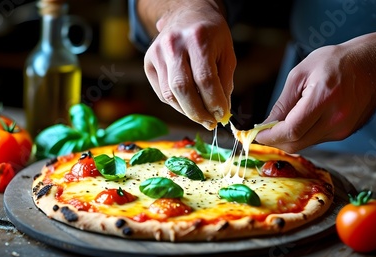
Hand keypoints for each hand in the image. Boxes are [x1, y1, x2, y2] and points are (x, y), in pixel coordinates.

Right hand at [143, 1, 235, 129]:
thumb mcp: (226, 53)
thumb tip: (221, 112)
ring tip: (202, 117)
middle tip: (210, 123)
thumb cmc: (212, 35)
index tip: (222, 115)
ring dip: (187, 112)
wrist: (187, 14)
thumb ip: (224, 82)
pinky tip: (189, 106)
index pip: (205, 79)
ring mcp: (157, 53)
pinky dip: (177, 104)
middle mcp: (173, 44)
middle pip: (182, 88)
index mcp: (197, 38)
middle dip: (198, 112)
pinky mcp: (148, 62)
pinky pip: (162, 93)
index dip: (214, 101)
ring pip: (169, 94)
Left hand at [255, 44, 375, 152]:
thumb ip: (283, 103)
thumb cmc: (336, 62)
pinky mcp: (345, 133)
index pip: (291, 130)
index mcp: (323, 98)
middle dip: (276, 140)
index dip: (270, 136)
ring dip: (290, 137)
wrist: (374, 66)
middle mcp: (336, 118)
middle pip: (297, 143)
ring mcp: (342, 129)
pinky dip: (304, 134)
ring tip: (284, 120)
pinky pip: (316, 140)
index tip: (256, 134)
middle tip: (264, 131)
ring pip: (305, 144)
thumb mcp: (302, 73)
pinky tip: (304, 119)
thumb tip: (265, 125)